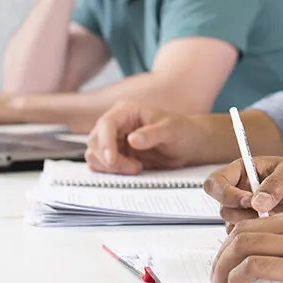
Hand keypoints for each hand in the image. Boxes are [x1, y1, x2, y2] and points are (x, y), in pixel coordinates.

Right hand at [85, 101, 213, 173]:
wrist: (188, 144)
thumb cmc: (181, 131)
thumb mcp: (172, 130)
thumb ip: (153, 134)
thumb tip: (132, 140)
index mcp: (127, 110)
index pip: (106, 124)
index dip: (105, 143)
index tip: (111, 160)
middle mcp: (116, 123)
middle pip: (95, 141)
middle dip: (110, 159)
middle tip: (135, 168)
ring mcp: (113, 139)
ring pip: (94, 155)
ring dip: (110, 167)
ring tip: (137, 167)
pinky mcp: (115, 154)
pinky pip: (101, 165)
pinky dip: (111, 171)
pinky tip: (132, 169)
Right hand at [204, 156, 282, 228]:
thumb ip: (276, 183)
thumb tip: (257, 200)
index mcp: (244, 170)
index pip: (216, 181)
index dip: (225, 192)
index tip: (247, 200)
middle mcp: (241, 190)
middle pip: (222, 205)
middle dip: (241, 212)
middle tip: (264, 212)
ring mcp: (246, 211)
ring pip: (231, 223)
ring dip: (250, 224)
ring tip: (275, 217)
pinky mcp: (255, 227)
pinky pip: (244, 236)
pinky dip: (257, 234)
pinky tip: (276, 227)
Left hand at [211, 206, 282, 282]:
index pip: (256, 221)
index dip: (235, 241)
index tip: (229, 257)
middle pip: (243, 231)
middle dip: (222, 254)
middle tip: (217, 273)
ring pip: (243, 245)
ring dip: (224, 266)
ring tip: (220, 282)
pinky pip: (255, 268)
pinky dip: (237, 277)